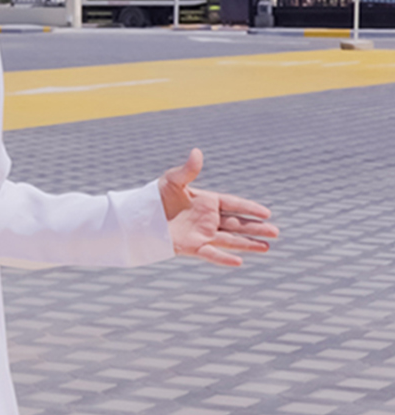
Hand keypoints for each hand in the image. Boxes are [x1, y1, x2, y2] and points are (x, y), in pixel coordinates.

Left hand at [159, 148, 277, 266]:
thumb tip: (197, 152)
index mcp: (207, 201)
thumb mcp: (172, 180)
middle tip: (276, 232)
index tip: (267, 213)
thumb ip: (188, 170)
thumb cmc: (155, 195)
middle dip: (256, 228)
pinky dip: (223, 258)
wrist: (139, 215)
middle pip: (237, 224)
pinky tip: (238, 262)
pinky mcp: (191, 247)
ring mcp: (201, 234)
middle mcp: (207, 219)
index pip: (234, 204)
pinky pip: (210, 253)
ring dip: (247, 244)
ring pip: (230, 239)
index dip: (250, 208)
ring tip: (267, 248)